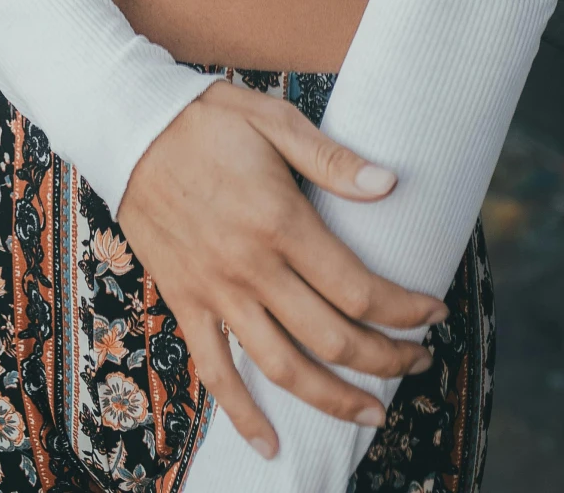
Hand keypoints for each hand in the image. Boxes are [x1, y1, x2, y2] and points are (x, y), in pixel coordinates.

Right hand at [117, 80, 447, 460]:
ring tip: (373, 415)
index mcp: (281, 221)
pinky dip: (243, 415)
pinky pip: (216, 373)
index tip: (434, 314)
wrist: (129, 129)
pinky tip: (271, 444)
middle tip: (418, 363)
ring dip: (333, 400)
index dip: (404, 309)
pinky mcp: (186, 304)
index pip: (358, 287)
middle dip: (385, 360)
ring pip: (283, 368)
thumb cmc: (209, 119)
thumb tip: (390, 183)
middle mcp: (251, 268)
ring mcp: (216, 293)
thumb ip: (332, 159)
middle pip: (331, 338)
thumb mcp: (276, 120)